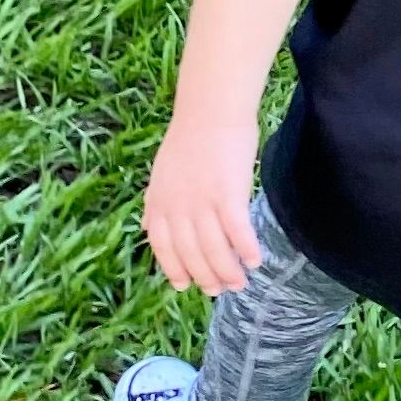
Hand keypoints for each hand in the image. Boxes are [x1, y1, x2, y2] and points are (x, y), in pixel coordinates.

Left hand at [144, 113, 262, 294]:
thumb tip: (145, 228)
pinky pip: (237, 232)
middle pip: (191, 254)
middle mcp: (177, 208)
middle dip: (205, 277)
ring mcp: (201, 203)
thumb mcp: (161, 173)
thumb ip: (154, 203)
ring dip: (227, 272)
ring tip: (240, 283)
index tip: (185, 286)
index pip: (162, 247)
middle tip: (220, 290)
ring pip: (214, 250)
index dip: (174, 270)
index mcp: (158, 203)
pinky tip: (255, 261)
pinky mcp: (228, 195)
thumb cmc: (191, 137)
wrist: (210, 109)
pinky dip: (246, 250)